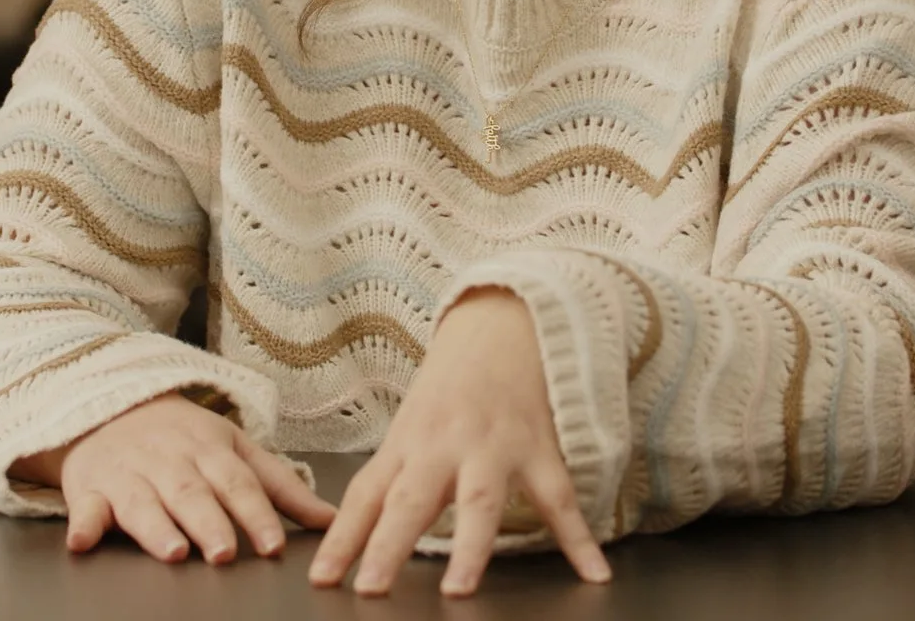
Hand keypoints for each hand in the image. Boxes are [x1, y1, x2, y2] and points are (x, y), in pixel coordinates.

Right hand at [13, 392, 336, 564]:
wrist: (112, 407)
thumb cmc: (183, 437)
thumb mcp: (235, 449)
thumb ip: (280, 487)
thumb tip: (332, 521)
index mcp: (210, 451)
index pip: (238, 483)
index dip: (256, 514)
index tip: (274, 545)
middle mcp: (170, 462)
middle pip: (192, 494)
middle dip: (209, 522)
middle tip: (224, 552)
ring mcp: (128, 474)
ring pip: (143, 502)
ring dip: (155, 527)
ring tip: (172, 551)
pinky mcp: (90, 489)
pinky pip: (84, 507)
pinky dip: (83, 525)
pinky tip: (82, 541)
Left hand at [307, 287, 611, 597]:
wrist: (504, 324)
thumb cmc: (450, 387)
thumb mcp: (409, 428)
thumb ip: (388, 482)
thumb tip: (352, 539)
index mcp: (408, 443)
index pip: (367, 495)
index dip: (343, 538)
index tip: (322, 578)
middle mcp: (445, 446)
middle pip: (413, 500)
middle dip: (389, 544)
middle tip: (370, 587)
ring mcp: (494, 449)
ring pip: (479, 502)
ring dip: (469, 548)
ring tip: (459, 591)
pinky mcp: (540, 451)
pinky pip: (560, 502)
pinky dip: (579, 540)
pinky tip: (592, 575)